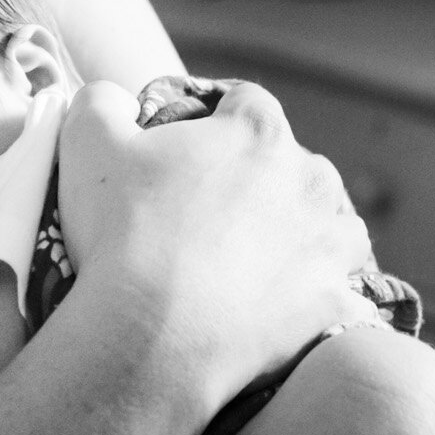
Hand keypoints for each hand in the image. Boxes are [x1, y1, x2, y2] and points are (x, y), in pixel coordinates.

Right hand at [56, 79, 371, 395]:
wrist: (153, 334)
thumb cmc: (123, 231)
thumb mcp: (89, 142)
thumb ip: (103, 102)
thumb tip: (116, 99)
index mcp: (257, 133)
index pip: (248, 103)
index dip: (219, 118)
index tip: (193, 144)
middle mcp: (309, 180)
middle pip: (296, 164)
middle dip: (265, 179)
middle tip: (215, 212)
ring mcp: (329, 244)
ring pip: (337, 225)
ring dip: (310, 234)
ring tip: (265, 259)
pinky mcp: (332, 302)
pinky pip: (345, 295)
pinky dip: (326, 298)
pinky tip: (296, 310)